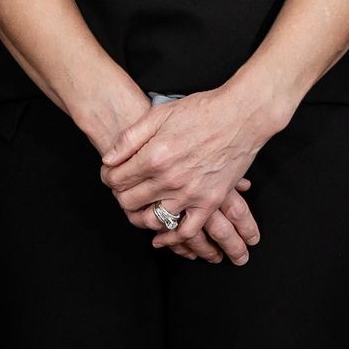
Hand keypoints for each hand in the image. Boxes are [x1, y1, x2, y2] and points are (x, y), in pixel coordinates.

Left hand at [100, 89, 272, 262]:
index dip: (108, 177)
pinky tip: (161, 237)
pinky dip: (171, 238)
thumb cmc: (201, 110)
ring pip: (153, 220)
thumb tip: (108, 159)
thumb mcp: (159, 114)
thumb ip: (129, 138)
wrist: (241, 115)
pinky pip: (187, 231)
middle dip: (120, 195)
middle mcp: (170, 179)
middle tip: (123, 189)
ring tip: (138, 208)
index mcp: (154, 156)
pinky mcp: (210, 201)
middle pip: (130, 201)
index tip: (110, 174)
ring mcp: (191, 193)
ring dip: (140, 217)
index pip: (117, 179)